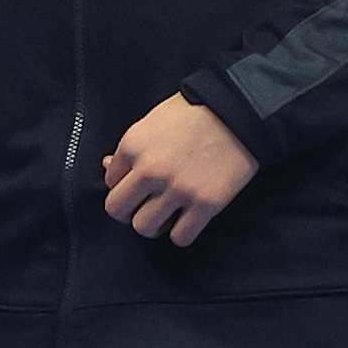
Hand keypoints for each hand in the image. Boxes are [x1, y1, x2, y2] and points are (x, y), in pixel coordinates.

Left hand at [99, 93, 259, 246]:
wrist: (239, 111)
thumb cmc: (197, 111)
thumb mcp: (154, 119)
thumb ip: (131, 147)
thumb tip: (109, 166)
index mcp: (133, 146)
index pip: (109, 181)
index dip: (124, 185)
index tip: (138, 184)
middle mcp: (150, 170)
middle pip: (118, 210)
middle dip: (129, 210)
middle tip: (144, 206)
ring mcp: (177, 189)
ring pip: (144, 228)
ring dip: (154, 224)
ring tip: (166, 214)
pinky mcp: (205, 204)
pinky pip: (180, 237)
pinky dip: (182, 233)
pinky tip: (188, 219)